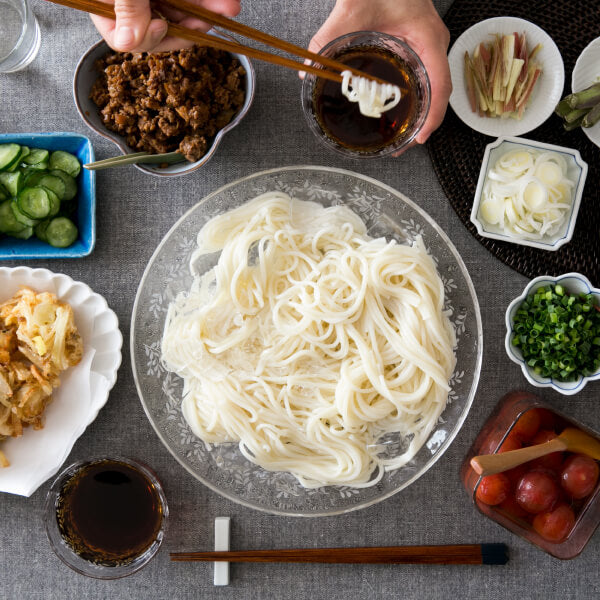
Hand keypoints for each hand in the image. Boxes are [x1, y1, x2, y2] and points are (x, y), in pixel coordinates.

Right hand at [91, 0, 241, 52]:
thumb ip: (126, 7)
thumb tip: (128, 43)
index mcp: (105, 6)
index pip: (128, 40)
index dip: (150, 37)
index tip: (163, 26)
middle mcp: (129, 4)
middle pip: (163, 26)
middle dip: (191, 24)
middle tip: (209, 21)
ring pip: (181, 9)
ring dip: (207, 11)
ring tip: (229, 9)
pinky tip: (227, 3)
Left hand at [309, 0, 450, 144]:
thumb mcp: (351, 8)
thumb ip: (326, 39)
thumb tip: (307, 70)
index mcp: (427, 39)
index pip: (440, 86)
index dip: (432, 118)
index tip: (419, 138)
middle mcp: (433, 44)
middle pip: (438, 93)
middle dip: (423, 123)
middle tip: (401, 146)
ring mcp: (429, 44)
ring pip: (433, 86)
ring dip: (420, 112)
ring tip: (399, 134)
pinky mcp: (419, 43)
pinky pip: (425, 76)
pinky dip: (415, 96)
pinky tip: (396, 108)